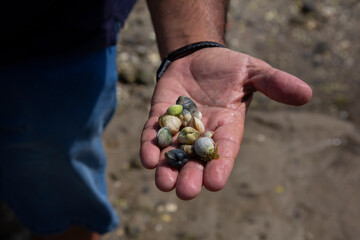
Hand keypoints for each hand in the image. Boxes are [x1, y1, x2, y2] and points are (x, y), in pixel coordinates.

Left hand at [140, 48, 311, 199]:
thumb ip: (274, 83)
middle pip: (196, 161)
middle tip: (186, 192)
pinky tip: (148, 158)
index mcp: (227, 127)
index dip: (220, 166)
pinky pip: (153, 135)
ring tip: (164, 182)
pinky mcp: (159, 116)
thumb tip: (306, 94)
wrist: (198, 57)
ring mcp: (179, 127)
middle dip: (191, 176)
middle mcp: (202, 133)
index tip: (215, 183)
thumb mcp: (253, 71)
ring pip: (172, 154)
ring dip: (167, 169)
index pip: (225, 150)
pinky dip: (150, 147)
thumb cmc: (229, 67)